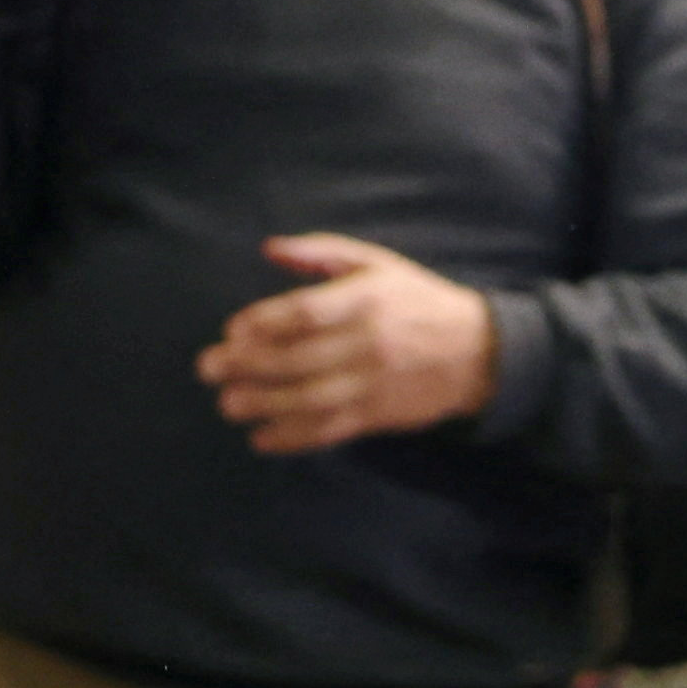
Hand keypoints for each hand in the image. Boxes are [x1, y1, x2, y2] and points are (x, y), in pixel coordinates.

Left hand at [206, 234, 500, 451]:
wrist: (478, 352)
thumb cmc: (417, 301)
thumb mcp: (377, 263)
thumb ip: (321, 252)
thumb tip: (269, 248)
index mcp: (366, 298)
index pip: (305, 312)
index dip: (263, 322)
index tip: (231, 329)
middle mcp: (368, 342)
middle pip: (297, 358)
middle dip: (246, 366)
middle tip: (208, 368)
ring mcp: (373, 383)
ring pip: (308, 399)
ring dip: (262, 405)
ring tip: (227, 405)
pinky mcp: (378, 415)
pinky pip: (329, 430)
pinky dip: (293, 438)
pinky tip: (262, 439)